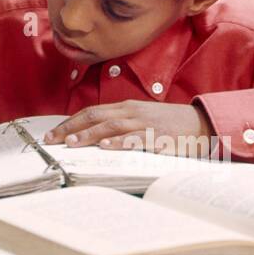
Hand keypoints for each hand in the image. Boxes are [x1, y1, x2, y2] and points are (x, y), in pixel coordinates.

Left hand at [43, 101, 213, 157]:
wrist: (200, 123)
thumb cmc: (168, 124)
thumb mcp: (141, 118)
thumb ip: (119, 124)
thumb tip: (92, 137)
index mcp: (126, 107)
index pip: (91, 112)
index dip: (71, 122)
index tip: (52, 134)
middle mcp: (132, 112)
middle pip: (95, 116)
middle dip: (72, 128)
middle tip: (53, 140)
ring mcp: (144, 123)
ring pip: (111, 126)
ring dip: (90, 135)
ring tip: (72, 143)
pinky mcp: (157, 136)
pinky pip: (135, 139)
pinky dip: (119, 142)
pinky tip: (106, 147)